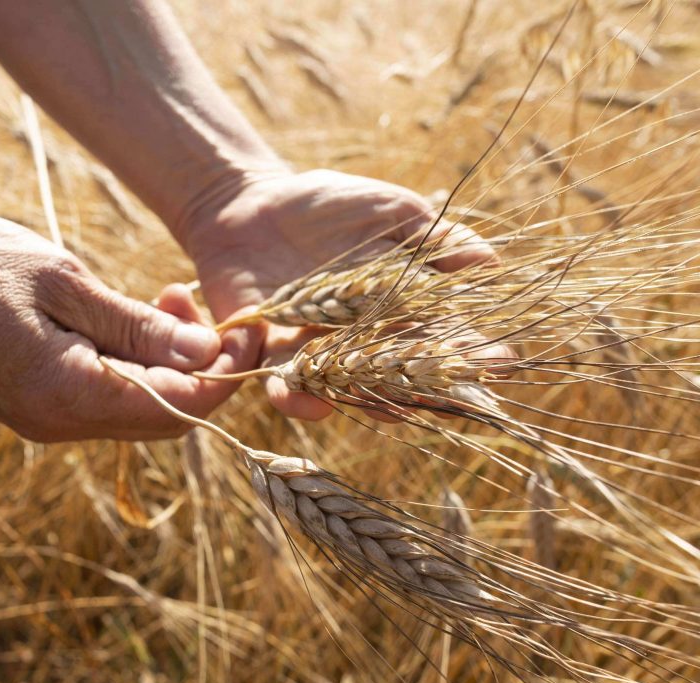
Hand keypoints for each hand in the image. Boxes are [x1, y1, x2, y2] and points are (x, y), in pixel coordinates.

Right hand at [0, 211, 258, 441]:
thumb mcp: (62, 281)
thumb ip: (137, 326)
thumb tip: (205, 352)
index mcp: (71, 396)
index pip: (182, 407)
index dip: (225, 373)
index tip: (246, 328)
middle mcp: (61, 424)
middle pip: (166, 418)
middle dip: (201, 369)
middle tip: (200, 304)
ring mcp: (44, 420)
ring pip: (136, 408)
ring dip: (166, 364)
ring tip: (163, 297)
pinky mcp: (33, 405)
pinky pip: (104, 398)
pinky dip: (132, 365)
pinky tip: (128, 319)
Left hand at [182, 168, 497, 420]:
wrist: (252, 202)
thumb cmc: (328, 205)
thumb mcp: (391, 212)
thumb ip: (436, 240)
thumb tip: (491, 263)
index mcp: (396, 308)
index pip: (440, 333)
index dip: (469, 349)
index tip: (500, 361)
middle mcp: (358, 339)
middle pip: (395, 370)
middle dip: (425, 384)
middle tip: (455, 399)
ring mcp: (313, 348)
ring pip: (341, 384)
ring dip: (360, 400)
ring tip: (386, 411)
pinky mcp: (266, 350)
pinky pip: (280, 379)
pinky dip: (294, 394)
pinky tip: (314, 402)